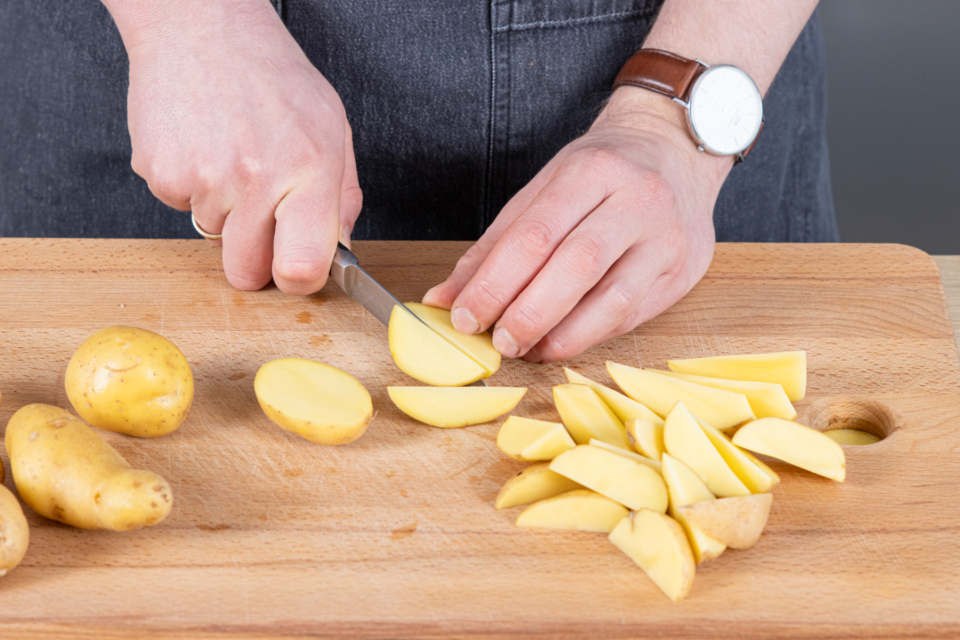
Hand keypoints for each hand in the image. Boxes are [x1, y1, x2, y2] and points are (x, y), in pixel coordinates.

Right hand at [117, 0, 360, 293]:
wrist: (202, 27)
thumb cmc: (271, 75)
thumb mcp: (331, 127)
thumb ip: (342, 196)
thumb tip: (339, 248)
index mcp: (308, 170)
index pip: (301, 268)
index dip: (298, 280)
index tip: (297, 269)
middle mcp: (255, 179)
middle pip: (246, 274)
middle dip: (256, 257)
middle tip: (262, 215)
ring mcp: (203, 178)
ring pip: (214, 238)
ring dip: (224, 212)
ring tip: (233, 157)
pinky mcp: (160, 174)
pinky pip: (181, 208)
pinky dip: (192, 188)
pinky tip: (204, 146)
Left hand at [423, 88, 731, 362]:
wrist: (675, 151)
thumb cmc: (600, 173)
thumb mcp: (543, 189)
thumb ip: (495, 246)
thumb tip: (445, 299)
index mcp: (592, 170)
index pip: (535, 235)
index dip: (494, 283)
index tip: (464, 316)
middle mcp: (637, 200)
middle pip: (576, 266)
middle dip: (528, 313)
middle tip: (497, 341)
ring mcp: (667, 238)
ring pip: (612, 299)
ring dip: (562, 335)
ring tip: (527, 349)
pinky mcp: (683, 271)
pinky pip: (632, 314)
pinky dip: (590, 335)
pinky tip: (560, 342)